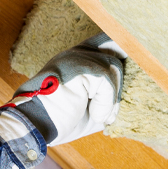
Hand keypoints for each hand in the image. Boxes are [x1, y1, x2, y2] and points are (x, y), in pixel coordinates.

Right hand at [10, 33, 125, 145]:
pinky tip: (94, 114)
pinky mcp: (76, 66)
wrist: (33, 127)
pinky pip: (105, 80)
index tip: (134, 65)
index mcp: (79, 59)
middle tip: (109, 112)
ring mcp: (75, 57)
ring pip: (114, 67)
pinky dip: (104, 102)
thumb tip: (132, 96)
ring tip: (97, 115)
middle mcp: (77, 53)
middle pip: (116, 53)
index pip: (109, 41)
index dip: (123, 50)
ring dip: (111, 98)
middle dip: (120, 85)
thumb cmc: (59, 121)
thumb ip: (110, 98)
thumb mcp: (92, 109)